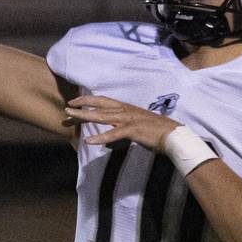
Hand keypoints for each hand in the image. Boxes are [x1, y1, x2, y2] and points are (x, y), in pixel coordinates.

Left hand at [65, 95, 179, 151]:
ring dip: (84, 116)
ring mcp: (129, 119)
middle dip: (81, 105)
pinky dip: (100, 137)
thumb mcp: (136, 130)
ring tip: (70, 116)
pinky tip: (88, 140)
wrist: (175, 137)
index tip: (75, 102)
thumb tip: (107, 141)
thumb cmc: (157, 134)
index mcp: (127, 109)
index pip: (104, 101)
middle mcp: (126, 111)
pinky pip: (113, 134)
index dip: (89, 100)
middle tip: (66, 107)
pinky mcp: (133, 130)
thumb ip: (120, 132)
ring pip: (102, 116)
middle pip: (99, 105)